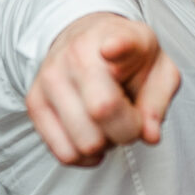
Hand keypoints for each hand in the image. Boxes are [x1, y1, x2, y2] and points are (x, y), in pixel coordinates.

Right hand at [28, 13, 180, 165]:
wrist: (87, 40)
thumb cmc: (128, 60)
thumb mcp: (159, 70)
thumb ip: (158, 102)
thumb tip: (149, 135)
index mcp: (117, 38)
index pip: (119, 43)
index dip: (118, 46)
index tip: (112, 48)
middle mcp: (77, 54)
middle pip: (103, 111)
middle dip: (126, 130)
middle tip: (128, 116)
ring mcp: (51, 78)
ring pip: (84, 142)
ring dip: (104, 144)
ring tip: (107, 122)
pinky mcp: (34, 103)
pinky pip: (64, 153)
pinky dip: (84, 156)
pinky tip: (92, 135)